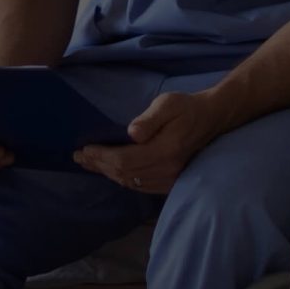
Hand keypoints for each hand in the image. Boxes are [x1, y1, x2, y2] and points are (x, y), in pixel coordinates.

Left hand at [75, 90, 226, 194]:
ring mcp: (170, 178)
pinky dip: (122, 178)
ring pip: (131, 182)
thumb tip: (132, 133)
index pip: (125, 160)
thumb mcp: (168, 103)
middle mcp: (168, 169)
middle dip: (99, 165)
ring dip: (107, 173)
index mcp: (166, 150)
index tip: (84, 149)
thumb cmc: (186, 107)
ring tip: (88, 163)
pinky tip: (109, 170)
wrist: (211, 119)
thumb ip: (150, 118)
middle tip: (78, 157)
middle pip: (125, 173)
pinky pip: (140, 185)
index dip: (102, 157)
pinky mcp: (170, 181)